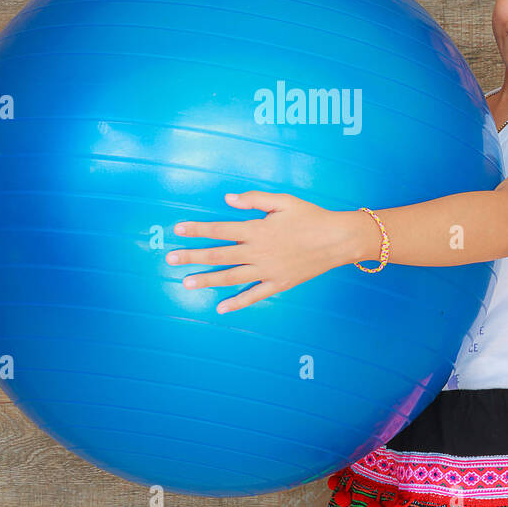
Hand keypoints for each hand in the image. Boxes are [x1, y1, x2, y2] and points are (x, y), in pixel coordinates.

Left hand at [166, 191, 357, 313]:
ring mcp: (267, 270)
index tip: (177, 230)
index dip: (197, 229)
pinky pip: (254, 295)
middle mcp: (258, 252)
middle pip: (219, 255)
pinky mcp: (279, 283)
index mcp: (257, 230)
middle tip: (170, 259)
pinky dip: (237, 302)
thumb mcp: (283, 201)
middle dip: (193, 256)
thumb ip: (254, 200)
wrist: (337, 239)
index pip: (220, 230)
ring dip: (207, 280)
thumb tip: (227, 199)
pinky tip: (221, 307)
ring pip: (231, 277)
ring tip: (186, 283)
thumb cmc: (310, 216)